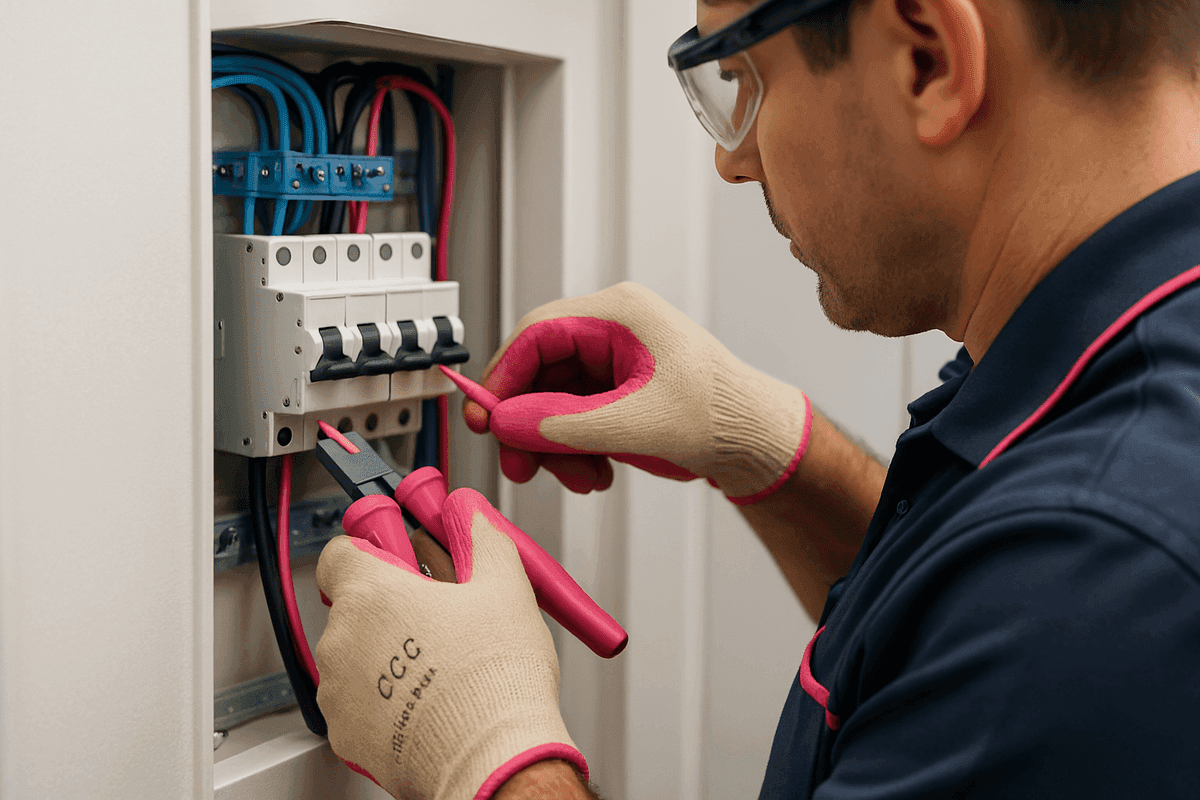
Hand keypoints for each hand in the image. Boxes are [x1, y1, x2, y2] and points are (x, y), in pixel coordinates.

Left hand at [315, 489, 586, 799]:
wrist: (494, 759)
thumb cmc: (495, 680)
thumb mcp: (504, 582)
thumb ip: (477, 533)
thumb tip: (466, 512)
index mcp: (372, 592)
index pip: (342, 548)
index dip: (377, 545)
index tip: (401, 550)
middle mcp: (343, 639)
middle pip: (354, 602)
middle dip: (392, 603)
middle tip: (439, 612)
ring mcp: (339, 692)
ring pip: (357, 654)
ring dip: (389, 652)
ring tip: (443, 664)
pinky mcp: (347, 735)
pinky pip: (360, 702)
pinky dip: (387, 699)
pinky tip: (431, 700)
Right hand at [464, 282, 811, 503]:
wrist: (756, 444)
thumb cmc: (721, 416)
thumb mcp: (636, 424)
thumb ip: (564, 425)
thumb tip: (506, 423)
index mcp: (620, 315)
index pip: (536, 333)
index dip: (503, 378)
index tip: (487, 420)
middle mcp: (611, 331)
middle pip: (537, 370)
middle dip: (526, 423)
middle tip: (519, 464)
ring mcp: (612, 362)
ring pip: (550, 400)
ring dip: (553, 446)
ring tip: (579, 479)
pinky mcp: (614, 392)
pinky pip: (571, 418)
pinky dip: (573, 450)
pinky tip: (594, 474)